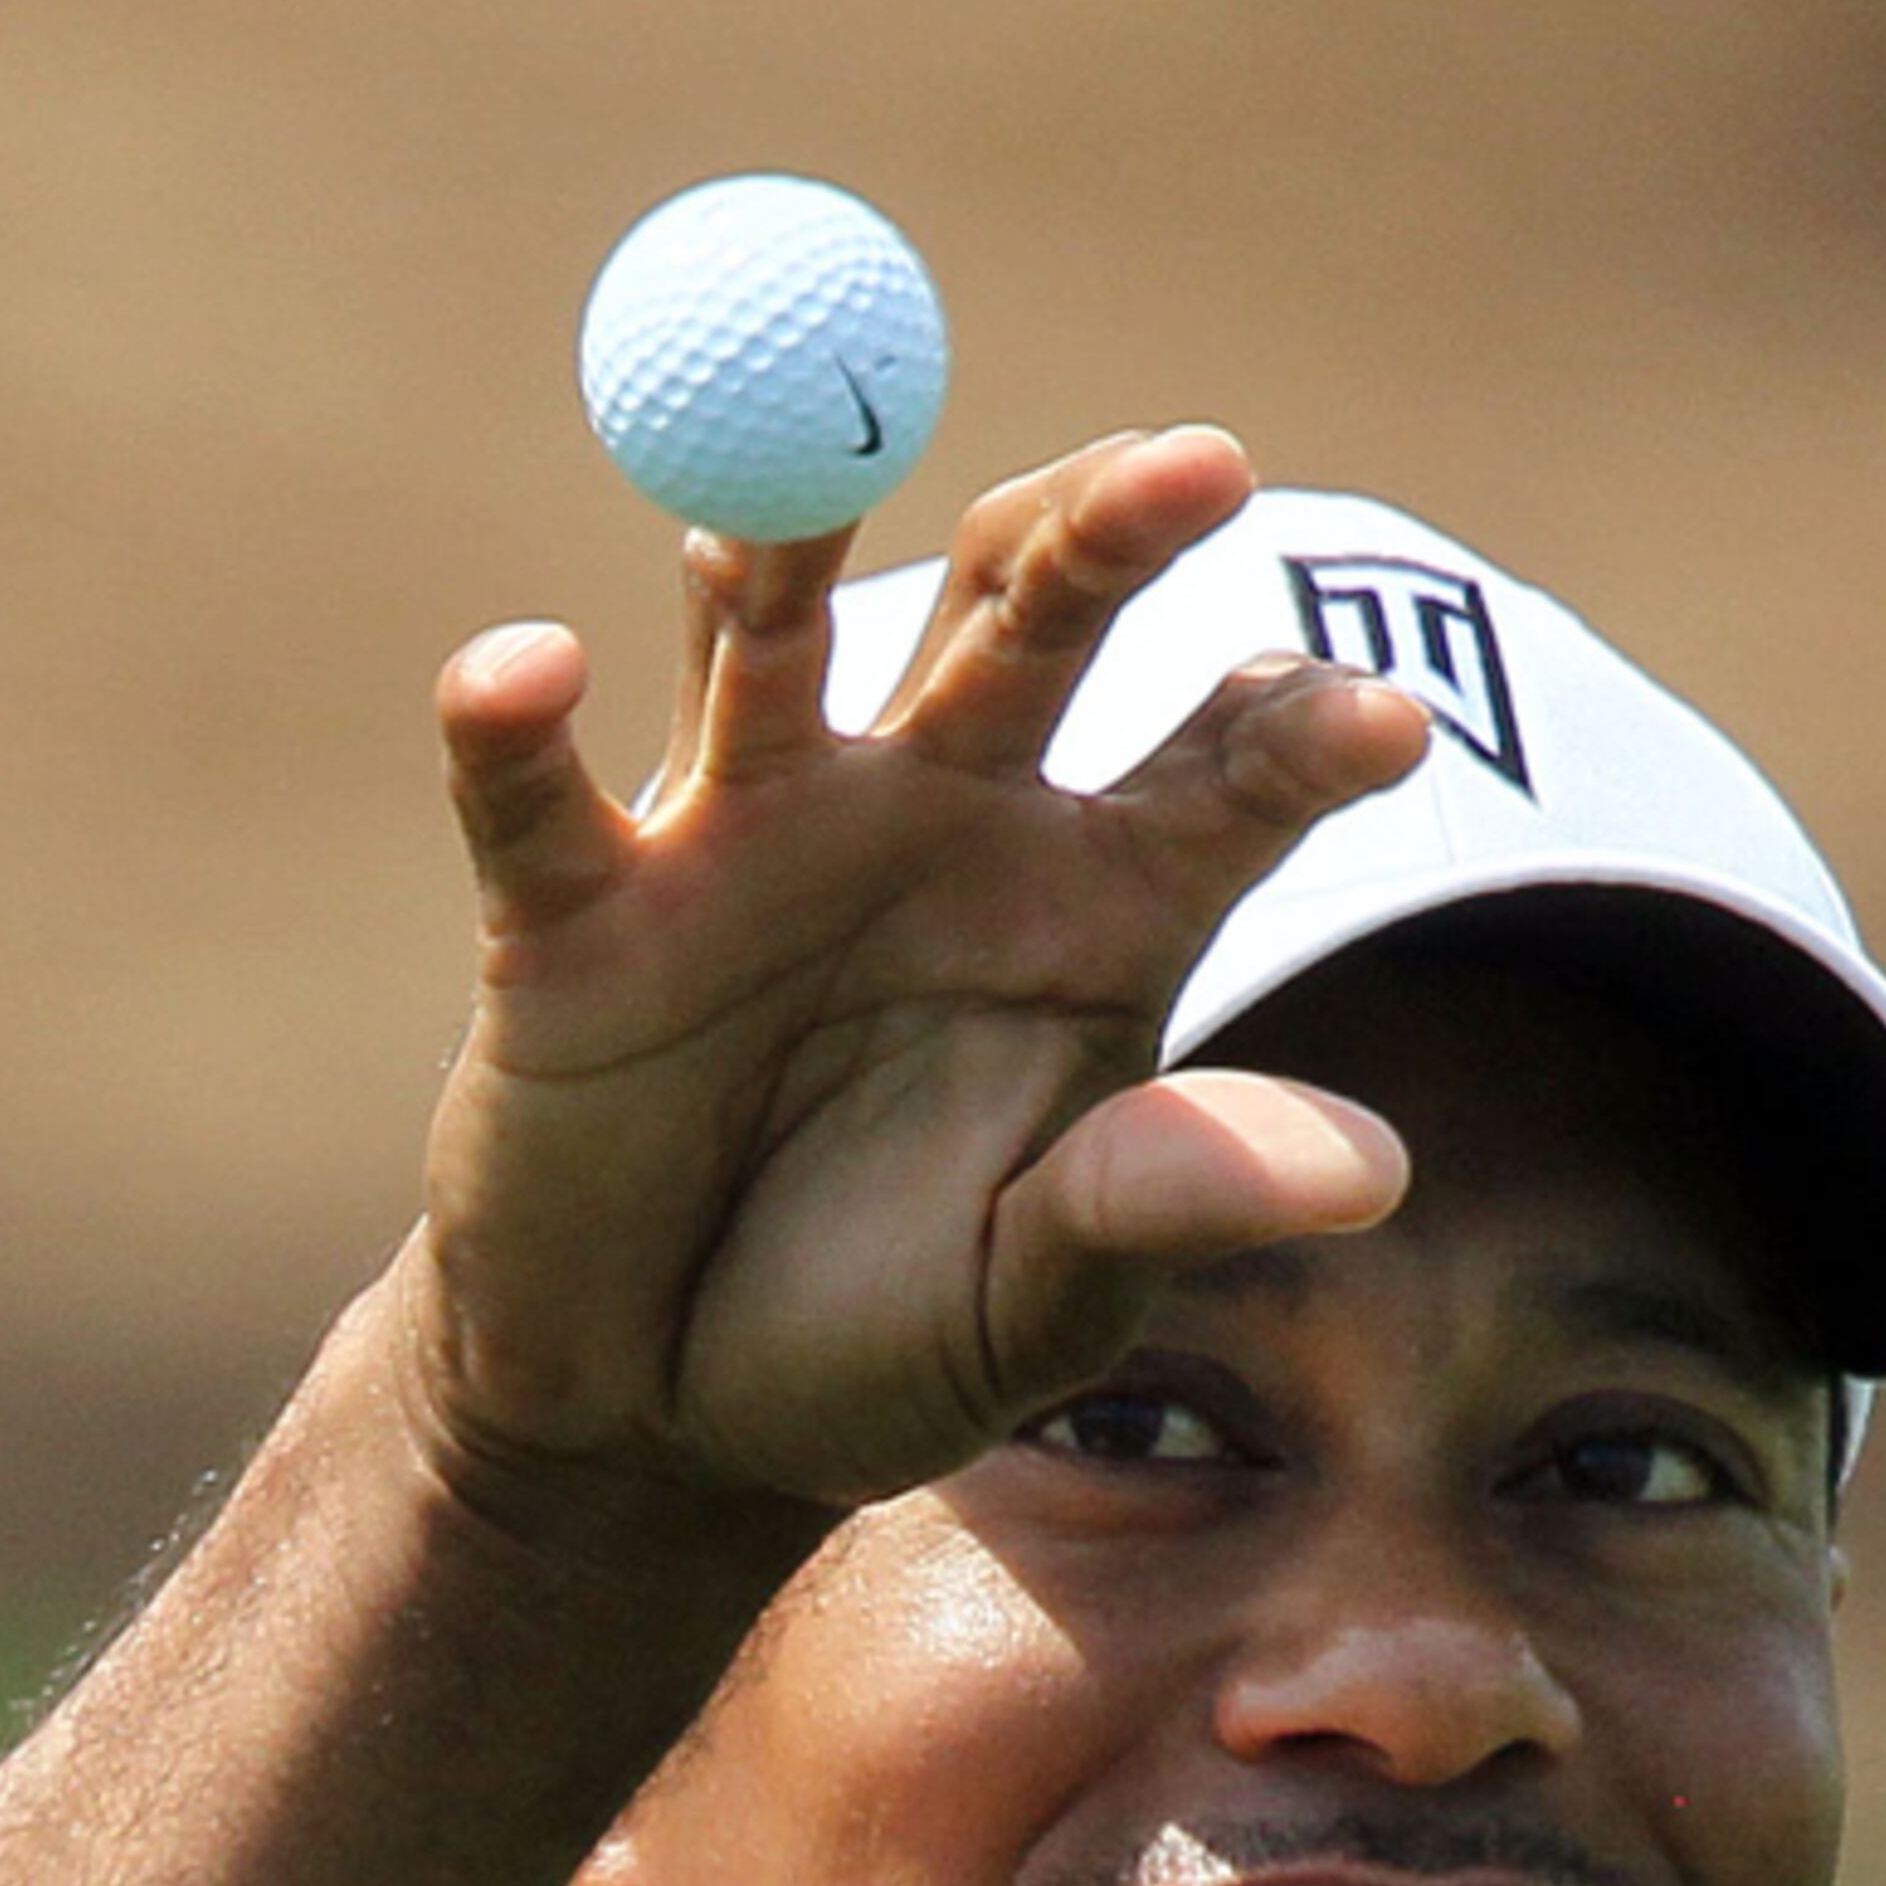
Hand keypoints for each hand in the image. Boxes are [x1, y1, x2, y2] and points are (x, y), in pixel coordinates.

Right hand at [393, 429, 1430, 1544]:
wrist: (656, 1415)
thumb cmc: (874, 1340)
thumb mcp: (1037, 1304)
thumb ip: (1163, 1206)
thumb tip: (1372, 1171)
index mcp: (1093, 902)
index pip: (1223, 766)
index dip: (1301, 732)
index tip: (1376, 732)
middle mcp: (938, 817)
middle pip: (1031, 615)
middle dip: (1107, 530)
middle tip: (1197, 470)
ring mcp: (752, 834)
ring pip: (777, 630)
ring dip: (791, 536)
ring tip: (805, 495)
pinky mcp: (573, 908)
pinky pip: (531, 791)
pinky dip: (509, 724)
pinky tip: (524, 674)